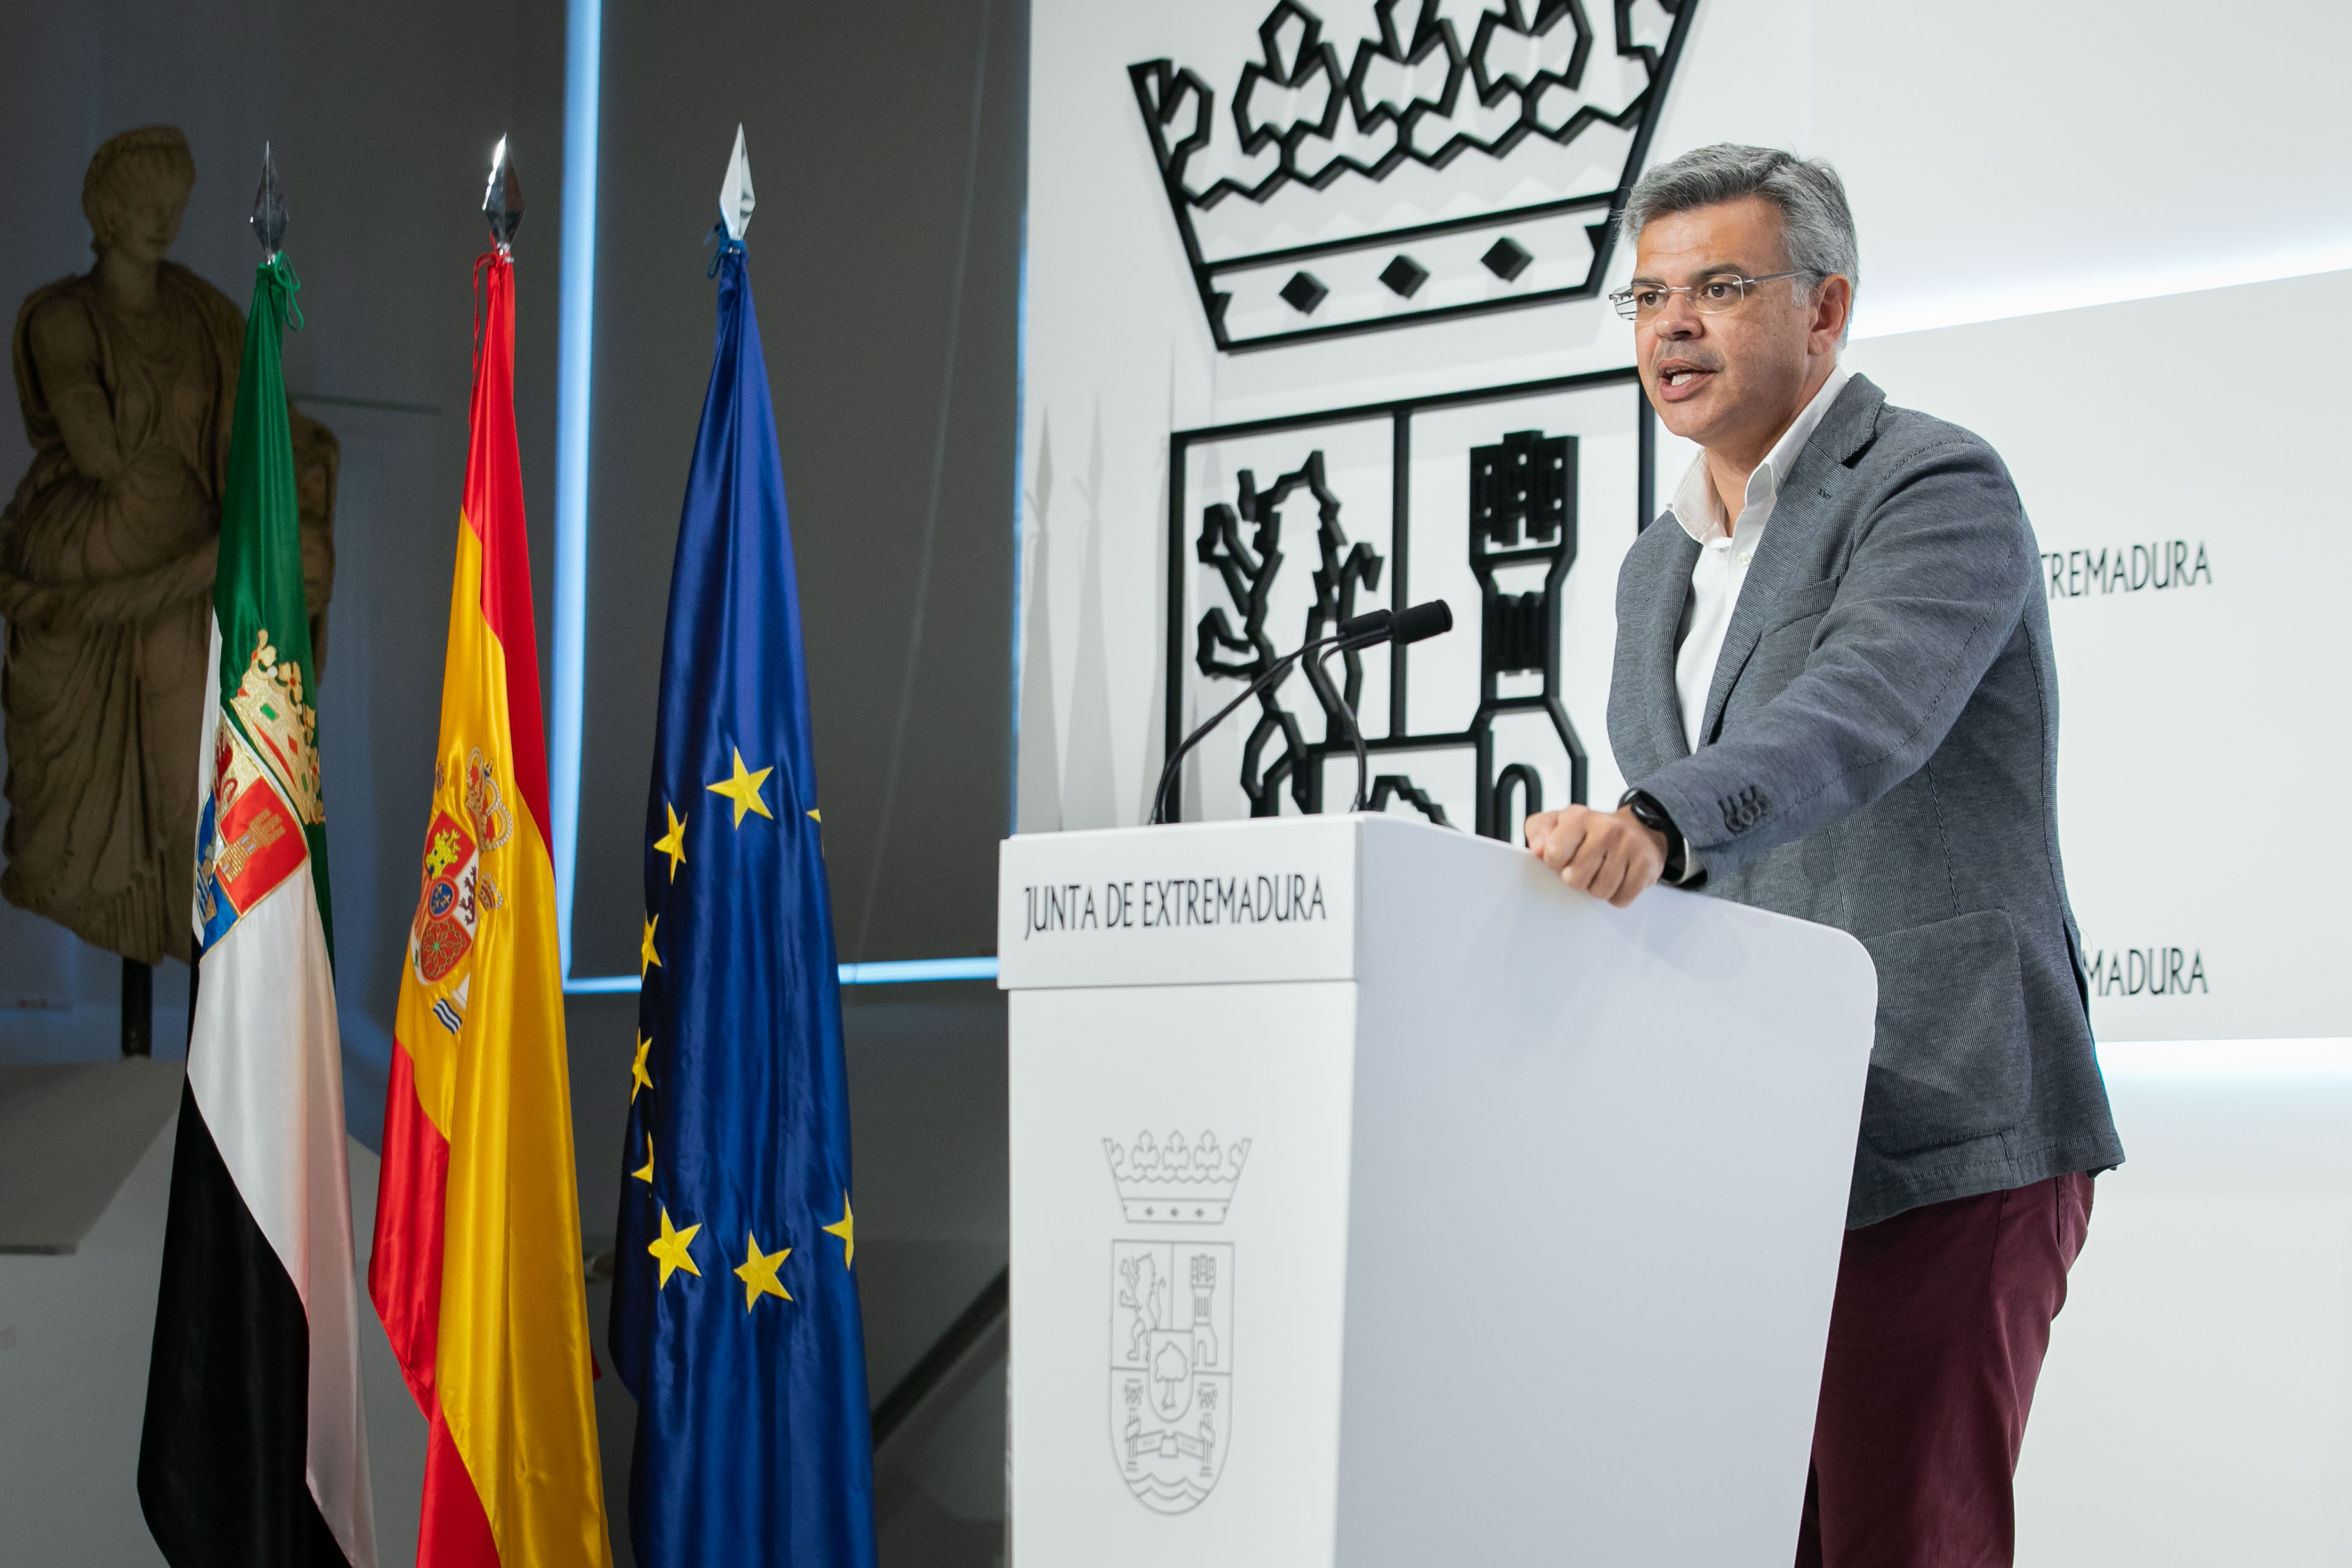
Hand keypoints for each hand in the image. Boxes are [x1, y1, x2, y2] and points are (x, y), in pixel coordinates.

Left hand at [1524, 804, 1666, 907]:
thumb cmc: (1590, 832)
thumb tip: (1537, 849)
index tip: (1563, 858)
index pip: (1554, 854)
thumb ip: (1538, 831)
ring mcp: (1629, 846)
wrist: (1638, 829)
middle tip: (1585, 867)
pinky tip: (1618, 878)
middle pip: (1575, 879)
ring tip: (1602, 871)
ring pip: (1599, 891)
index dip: (1554, 864)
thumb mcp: (1558, 823)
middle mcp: (1606, 828)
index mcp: (1579, 817)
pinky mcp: (1646, 865)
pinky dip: (1617, 895)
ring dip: (1597, 888)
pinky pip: (1621, 898)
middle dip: (1576, 879)